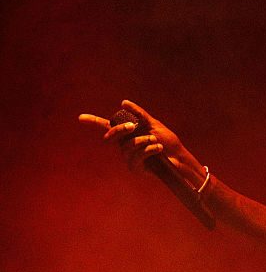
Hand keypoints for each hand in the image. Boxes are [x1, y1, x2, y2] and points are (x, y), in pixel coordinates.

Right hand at [78, 100, 205, 186]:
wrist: (179, 158)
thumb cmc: (168, 142)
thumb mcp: (153, 124)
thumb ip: (139, 114)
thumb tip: (123, 103)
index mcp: (127, 134)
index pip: (107, 127)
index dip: (93, 122)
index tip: (80, 118)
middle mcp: (124, 146)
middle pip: (111, 136)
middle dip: (120, 130)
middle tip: (132, 126)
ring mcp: (128, 158)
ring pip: (126, 147)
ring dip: (143, 141)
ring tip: (156, 142)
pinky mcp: (135, 169)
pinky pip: (136, 157)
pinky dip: (149, 150)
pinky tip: (158, 149)